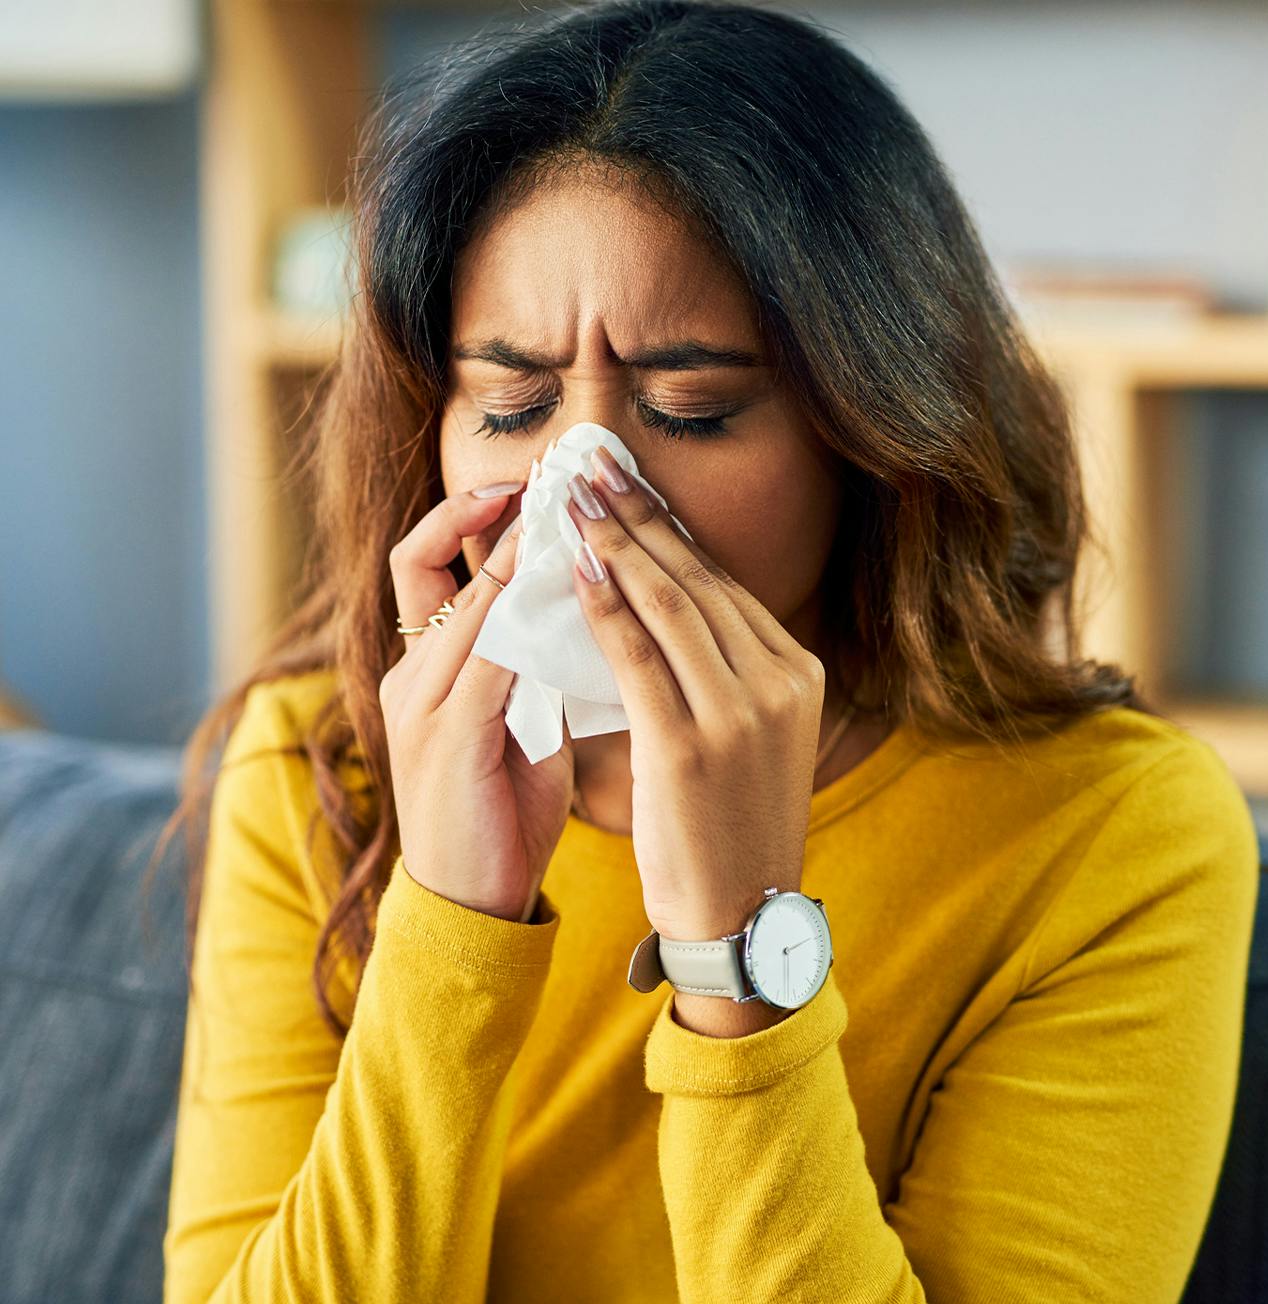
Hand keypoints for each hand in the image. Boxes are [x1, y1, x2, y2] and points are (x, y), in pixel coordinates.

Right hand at [381, 485, 574, 922]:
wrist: (472, 905)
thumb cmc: (501, 816)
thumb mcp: (516, 728)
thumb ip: (530, 672)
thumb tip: (579, 618)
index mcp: (421, 672)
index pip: (428, 568)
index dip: (468, 518)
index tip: (527, 485)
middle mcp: (408, 676)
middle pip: (425, 562)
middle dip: (482, 510)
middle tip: (544, 473)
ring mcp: (419, 703)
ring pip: (462, 600)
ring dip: (515, 552)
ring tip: (565, 513)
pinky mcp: (446, 734)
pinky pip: (487, 653)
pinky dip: (525, 613)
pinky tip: (567, 588)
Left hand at [566, 446, 826, 943]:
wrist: (742, 915)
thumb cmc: (734, 824)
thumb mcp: (753, 736)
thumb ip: (726, 671)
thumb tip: (671, 605)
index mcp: (797, 672)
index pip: (722, 582)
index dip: (667, 525)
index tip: (627, 482)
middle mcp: (778, 680)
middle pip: (696, 577)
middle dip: (637, 514)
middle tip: (591, 463)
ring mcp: (740, 712)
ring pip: (668, 602)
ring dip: (612, 542)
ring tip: (571, 497)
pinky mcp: (692, 745)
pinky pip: (638, 656)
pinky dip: (603, 606)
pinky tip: (571, 569)